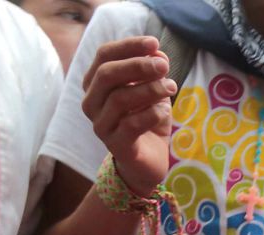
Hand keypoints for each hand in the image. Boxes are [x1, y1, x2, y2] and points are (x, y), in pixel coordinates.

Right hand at [80, 35, 175, 196]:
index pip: (104, 55)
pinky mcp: (115, 145)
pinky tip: (165, 111)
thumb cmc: (148, 120)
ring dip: (149, 89)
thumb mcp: (154, 90)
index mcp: (96, 83)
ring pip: (119, 99)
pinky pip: (131, 124)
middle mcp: (91, 102)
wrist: (149, 161)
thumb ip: (154, 72)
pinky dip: (152, 113)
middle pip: (107, 74)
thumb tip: (159, 54)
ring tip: (171, 88)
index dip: (129, 46)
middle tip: (164, 66)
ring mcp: (100, 125)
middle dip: (138, 66)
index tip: (154, 43)